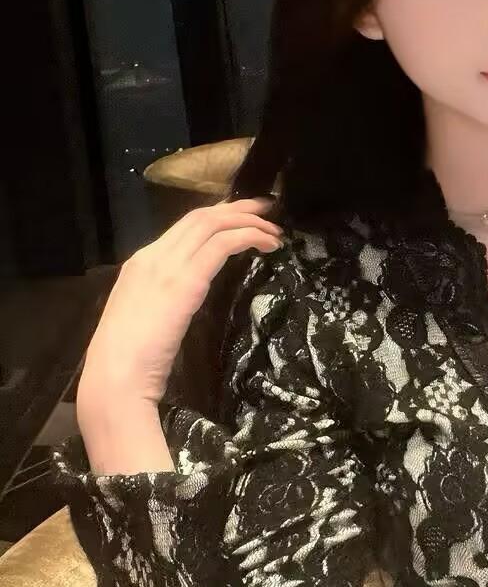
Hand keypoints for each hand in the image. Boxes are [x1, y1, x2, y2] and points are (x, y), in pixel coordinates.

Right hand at [77, 197, 284, 413]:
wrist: (115, 378)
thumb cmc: (129, 362)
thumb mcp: (146, 317)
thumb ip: (166, 298)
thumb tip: (190, 294)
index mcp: (140, 264)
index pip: (184, 226)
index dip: (217, 215)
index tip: (243, 216)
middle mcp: (152, 256)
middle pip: (200, 217)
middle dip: (237, 208)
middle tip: (266, 209)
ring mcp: (167, 266)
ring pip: (213, 223)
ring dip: (249, 222)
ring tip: (273, 231)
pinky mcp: (186, 281)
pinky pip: (224, 244)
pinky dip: (249, 237)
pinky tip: (267, 246)